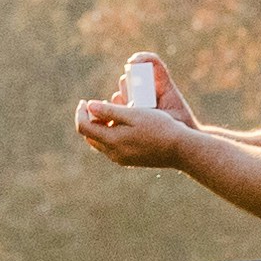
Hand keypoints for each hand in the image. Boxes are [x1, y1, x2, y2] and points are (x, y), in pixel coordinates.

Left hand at [73, 56, 189, 167]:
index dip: (80, 112)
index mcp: (112, 141)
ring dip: (100, 128)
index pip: (84, 128)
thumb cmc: (159, 127)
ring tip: (109, 113)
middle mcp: (114, 153)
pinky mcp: (130, 160)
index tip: (84, 101)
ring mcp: (122, 159)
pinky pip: (112, 147)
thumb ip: (109, 111)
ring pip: (101, 143)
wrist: (180, 149)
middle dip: (89, 120)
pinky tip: (122, 125)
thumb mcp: (134, 114)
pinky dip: (110, 134)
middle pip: (90, 136)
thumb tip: (89, 106)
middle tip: (95, 105)